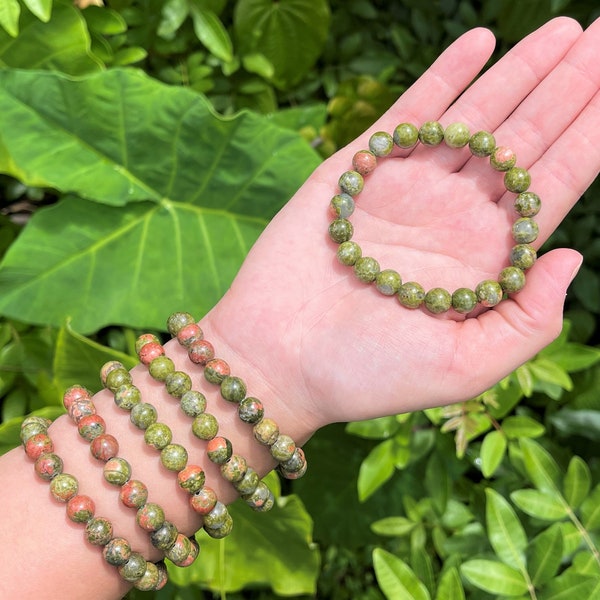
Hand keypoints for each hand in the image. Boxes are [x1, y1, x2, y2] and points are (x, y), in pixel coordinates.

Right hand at [206, 17, 598, 434]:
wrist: (279, 360)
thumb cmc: (368, 374)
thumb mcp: (464, 367)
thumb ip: (528, 319)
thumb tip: (571, 255)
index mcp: (486, 259)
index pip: (555, 184)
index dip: (596, 132)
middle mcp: (452, 217)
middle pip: (526, 138)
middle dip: (571, 85)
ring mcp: (406, 189)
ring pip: (475, 116)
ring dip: (520, 70)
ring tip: (566, 29)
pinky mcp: (357, 172)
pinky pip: (408, 114)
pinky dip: (443, 77)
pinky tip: (480, 42)